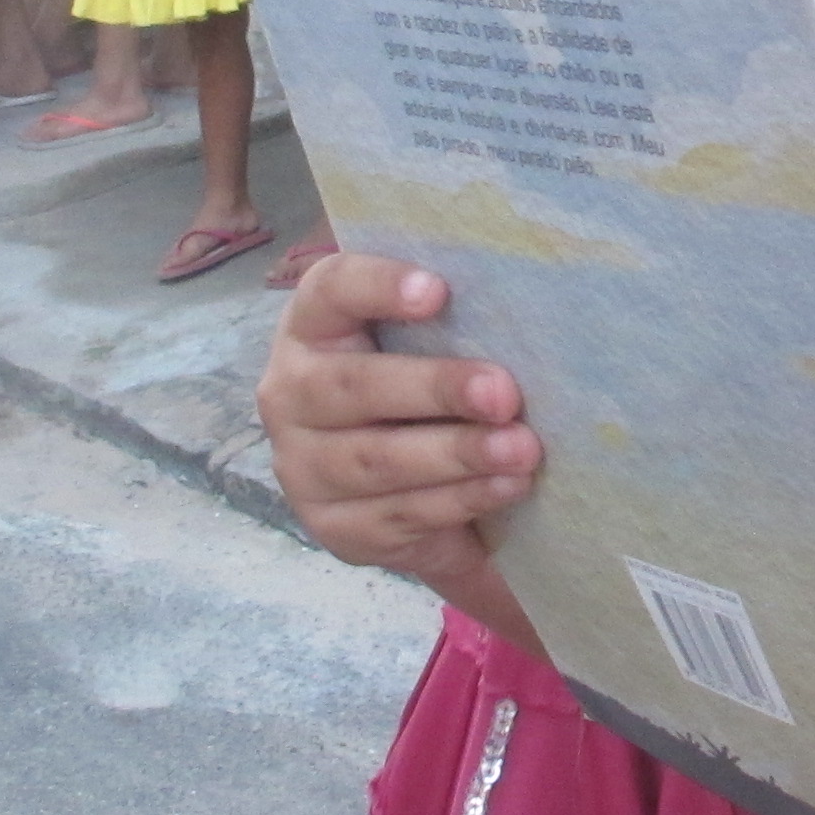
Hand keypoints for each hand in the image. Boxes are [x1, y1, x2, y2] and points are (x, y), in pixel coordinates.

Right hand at [258, 254, 542, 594]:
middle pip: (354, 386)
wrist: (401, 487)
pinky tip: (506, 485)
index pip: (330, 291)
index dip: (378, 286)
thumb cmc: (421, 391)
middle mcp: (290, 394)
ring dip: (457, 454)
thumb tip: (524, 295)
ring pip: (377, 460)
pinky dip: (461, 499)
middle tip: (504, 394)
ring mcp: (303, 468)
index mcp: (311, 328)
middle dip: (436, 389)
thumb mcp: (424, 346)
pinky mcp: (336, 527)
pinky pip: (399, 513)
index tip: (439, 291)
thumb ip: (449, 320)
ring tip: (521, 449)